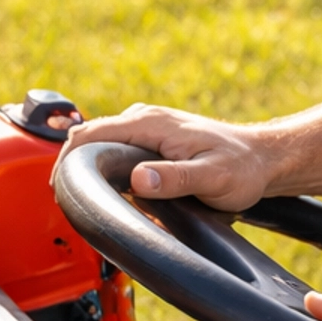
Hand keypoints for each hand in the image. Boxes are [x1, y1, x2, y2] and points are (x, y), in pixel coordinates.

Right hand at [59, 103, 282, 209]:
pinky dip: (106, 167)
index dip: (67, 160)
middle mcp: (144, 119)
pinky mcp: (152, 139)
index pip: (90, 134)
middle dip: (72, 166)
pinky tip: (107, 190)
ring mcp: (147, 127)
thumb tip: (138, 180)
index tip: (58, 187)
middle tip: (66, 200)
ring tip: (83, 198)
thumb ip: (175, 179)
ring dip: (88, 167)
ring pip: (102, 144)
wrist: (263, 159)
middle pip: (89, 138)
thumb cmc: (242, 169)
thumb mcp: (212, 179)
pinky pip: (117, 149)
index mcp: (150, 124)